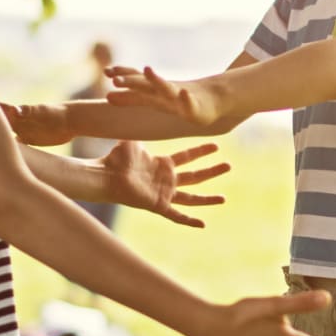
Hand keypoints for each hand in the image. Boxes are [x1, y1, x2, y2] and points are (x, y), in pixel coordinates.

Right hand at [1, 102, 72, 146]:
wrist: (70, 122)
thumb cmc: (56, 114)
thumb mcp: (42, 112)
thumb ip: (27, 111)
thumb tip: (15, 110)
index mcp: (18, 114)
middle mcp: (17, 122)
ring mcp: (21, 131)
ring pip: (3, 136)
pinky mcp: (28, 140)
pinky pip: (14, 146)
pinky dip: (7, 151)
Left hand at [102, 141, 229, 227]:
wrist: (106, 175)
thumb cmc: (116, 158)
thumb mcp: (134, 141)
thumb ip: (142, 130)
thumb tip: (140, 111)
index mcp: (163, 164)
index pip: (187, 157)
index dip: (201, 151)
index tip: (216, 146)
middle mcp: (166, 180)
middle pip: (195, 176)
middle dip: (212, 171)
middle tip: (229, 166)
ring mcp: (164, 193)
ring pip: (191, 198)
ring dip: (207, 199)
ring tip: (224, 198)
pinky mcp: (158, 205)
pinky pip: (176, 216)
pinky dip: (189, 220)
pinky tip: (203, 224)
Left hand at [106, 65, 222, 129]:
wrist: (211, 99)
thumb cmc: (177, 99)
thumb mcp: (153, 99)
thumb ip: (131, 98)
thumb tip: (106, 97)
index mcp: (154, 90)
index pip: (136, 79)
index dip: (123, 75)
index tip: (107, 71)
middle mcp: (165, 90)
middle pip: (146, 84)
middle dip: (132, 80)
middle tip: (116, 79)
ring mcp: (179, 98)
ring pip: (166, 88)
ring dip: (157, 79)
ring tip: (147, 70)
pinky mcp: (194, 108)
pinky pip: (189, 103)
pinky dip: (186, 98)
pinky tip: (182, 94)